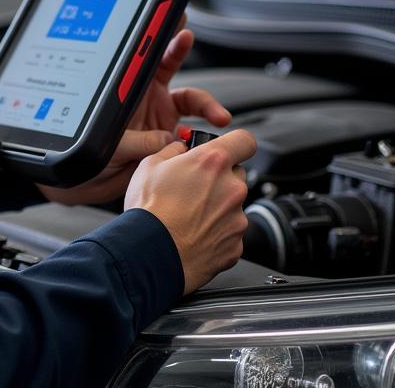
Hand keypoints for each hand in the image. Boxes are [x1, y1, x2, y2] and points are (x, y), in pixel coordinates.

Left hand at [37, 20, 231, 205]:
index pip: (142, 57)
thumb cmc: (90, 160)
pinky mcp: (170, 136)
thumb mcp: (110, 148)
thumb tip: (163, 140)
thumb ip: (138, 142)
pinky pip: (194, 130)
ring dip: (207, 105)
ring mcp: (159, 115)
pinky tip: (205, 144)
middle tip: (185, 36)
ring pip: (191, 100)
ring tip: (219, 116)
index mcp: (127, 93)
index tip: (167, 18)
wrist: (90, 184)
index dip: (156, 36)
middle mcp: (144, 98)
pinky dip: (204, 136)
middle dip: (177, 46)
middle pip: (166, 64)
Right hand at [125, 128, 256, 293]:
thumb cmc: (149, 211)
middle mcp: (232, 188)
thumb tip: (181, 149)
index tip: (228, 147)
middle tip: (194, 187)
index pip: (245, 140)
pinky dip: (216, 231)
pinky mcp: (236, 245)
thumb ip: (174, 151)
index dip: (236, 142)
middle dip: (220, 177)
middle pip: (237, 173)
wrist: (152, 255)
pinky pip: (230, 232)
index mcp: (212, 162)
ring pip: (233, 204)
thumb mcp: (150, 165)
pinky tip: (194, 233)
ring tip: (188, 215)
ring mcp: (237, 219)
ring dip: (217, 206)